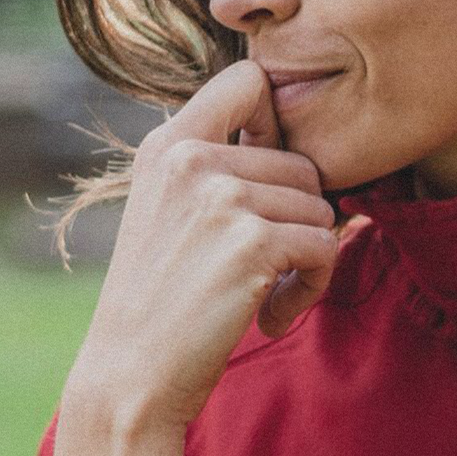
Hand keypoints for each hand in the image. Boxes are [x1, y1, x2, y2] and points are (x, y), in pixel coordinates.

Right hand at [65, 59, 339, 430]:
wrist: (130, 377)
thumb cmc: (160, 300)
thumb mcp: (168, 210)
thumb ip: (215, 164)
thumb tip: (297, 140)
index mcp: (168, 143)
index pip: (249, 79)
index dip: (276, 121)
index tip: (265, 175)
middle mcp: (192, 159)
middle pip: (303, 162)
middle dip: (296, 220)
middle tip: (261, 268)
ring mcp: (223, 198)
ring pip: (320, 208)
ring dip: (305, 258)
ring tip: (262, 291)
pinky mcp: (254, 242)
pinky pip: (326, 248)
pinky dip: (311, 287)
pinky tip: (269, 313)